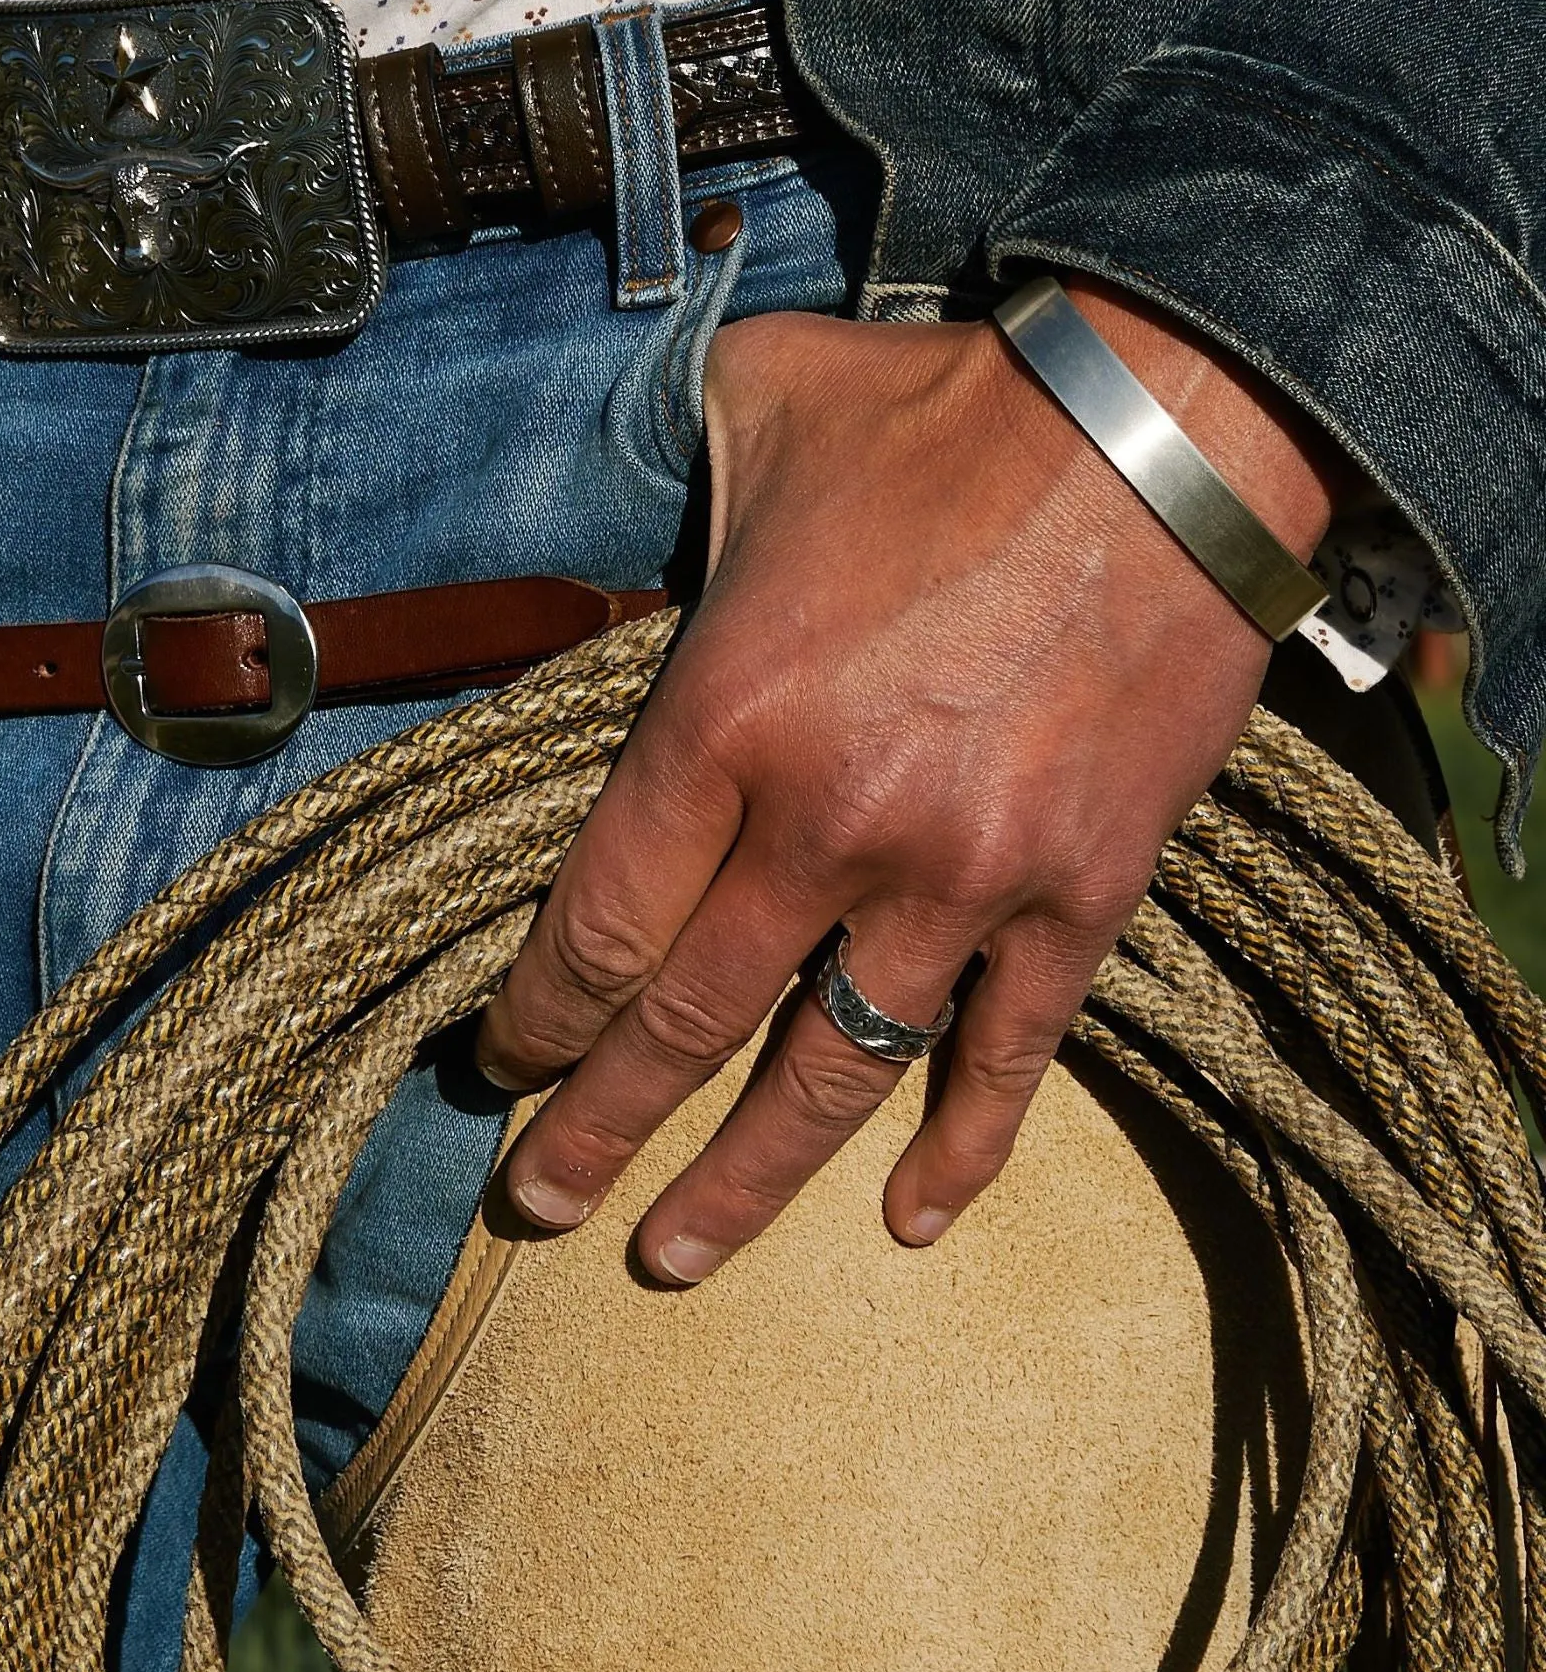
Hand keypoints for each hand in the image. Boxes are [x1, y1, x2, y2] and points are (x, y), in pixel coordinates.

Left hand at [475, 279, 1340, 1281]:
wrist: (1173, 422)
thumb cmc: (943, 415)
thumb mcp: (757, 420)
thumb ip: (667, 505)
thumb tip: (619, 536)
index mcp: (723, 721)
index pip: (599, 920)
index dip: (536, 1013)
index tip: (499, 1062)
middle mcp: (829, 825)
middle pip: (686, 1025)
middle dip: (596, 1125)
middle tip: (536, 1203)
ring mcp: (963, 875)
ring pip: (832, 1072)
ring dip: (746, 1179)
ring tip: (674, 1256)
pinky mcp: (1083, 890)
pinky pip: (1011, 1052)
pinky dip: (965, 1146)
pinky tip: (914, 1221)